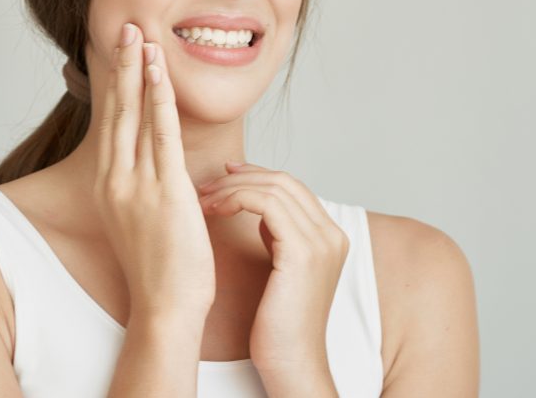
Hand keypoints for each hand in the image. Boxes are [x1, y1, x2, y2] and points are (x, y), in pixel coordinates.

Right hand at [94, 23, 215, 322]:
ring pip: (135, 114)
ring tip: (141, 36)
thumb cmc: (159, 268)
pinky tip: (158, 71)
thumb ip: (142, 186)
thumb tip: (153, 162)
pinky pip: (161, 134)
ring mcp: (135, 185)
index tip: (120, 52)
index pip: (111, 122)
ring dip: (139, 71)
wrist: (165, 307)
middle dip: (122, 66)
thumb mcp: (140, 219)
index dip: (115, 84)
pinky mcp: (164, 191)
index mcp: (108, 186)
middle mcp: (114, 180)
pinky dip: (159, 98)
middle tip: (127, 27)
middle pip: (117, 110)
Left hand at [197, 162, 348, 373]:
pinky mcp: (302, 252)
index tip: (223, 174)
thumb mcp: (280, 266)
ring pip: (273, 188)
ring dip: (232, 188)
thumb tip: (255, 203)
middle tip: (206, 186)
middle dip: (239, 177)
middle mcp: (332, 234)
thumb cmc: (277, 323)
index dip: (255, 174)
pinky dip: (236, 199)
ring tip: (203, 200)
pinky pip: (267, 204)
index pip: (292, 185)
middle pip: (284, 180)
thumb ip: (277, 233)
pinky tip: (214, 210)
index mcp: (330, 236)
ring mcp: (321, 242)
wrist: (290, 362)